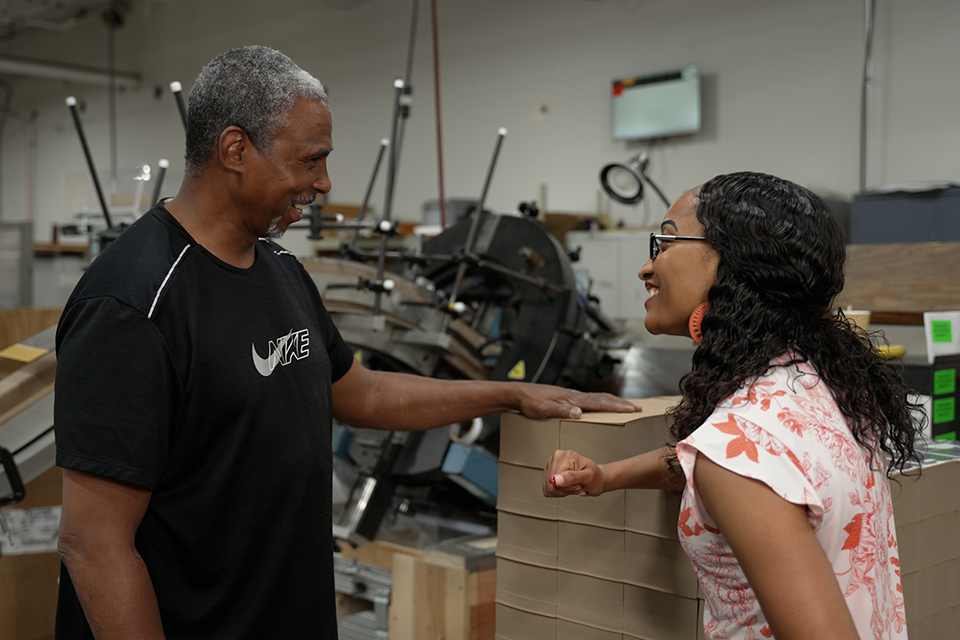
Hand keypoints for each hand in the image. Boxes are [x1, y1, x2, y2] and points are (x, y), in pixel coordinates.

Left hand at [517, 385, 636, 419]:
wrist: (519, 394)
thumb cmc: (530, 402)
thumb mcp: (544, 409)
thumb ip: (561, 410)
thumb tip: (579, 413)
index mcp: (573, 399)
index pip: (599, 403)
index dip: (617, 407)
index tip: (632, 409)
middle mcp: (575, 396)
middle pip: (603, 398)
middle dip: (621, 403)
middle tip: (636, 407)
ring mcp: (571, 396)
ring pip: (597, 398)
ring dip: (613, 402)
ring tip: (624, 406)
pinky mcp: (567, 398)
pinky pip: (590, 400)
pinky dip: (601, 402)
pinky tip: (600, 405)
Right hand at [543, 449, 605, 497]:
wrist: (597, 479)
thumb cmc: (595, 478)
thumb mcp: (588, 478)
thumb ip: (572, 477)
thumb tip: (554, 479)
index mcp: (567, 456)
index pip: (555, 479)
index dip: (567, 487)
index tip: (579, 483)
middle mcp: (557, 457)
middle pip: (551, 484)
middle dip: (566, 489)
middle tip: (578, 484)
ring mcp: (552, 464)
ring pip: (549, 487)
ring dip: (563, 491)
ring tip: (574, 484)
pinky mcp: (549, 472)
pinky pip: (548, 489)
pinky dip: (559, 492)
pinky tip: (568, 486)